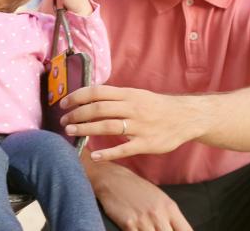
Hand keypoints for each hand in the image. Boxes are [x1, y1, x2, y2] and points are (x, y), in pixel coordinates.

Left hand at [60, 85, 195, 160]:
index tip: (63, 103)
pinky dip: (107, 153)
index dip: (78, 96)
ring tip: (71, 132)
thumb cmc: (156, 106)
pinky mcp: (147, 143)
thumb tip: (88, 97)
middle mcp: (132, 108)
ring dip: (86, 130)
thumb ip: (115, 97)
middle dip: (77, 114)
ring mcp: (140, 126)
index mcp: (129, 94)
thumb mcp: (137, 95)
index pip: (97, 91)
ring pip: (108, 126)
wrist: (186, 117)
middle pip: (99, 109)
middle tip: (63, 121)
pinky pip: (124, 149)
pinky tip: (94, 156)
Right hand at [89, 161, 191, 230]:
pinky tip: (136, 230)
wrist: (113, 179)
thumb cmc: (137, 189)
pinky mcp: (129, 224)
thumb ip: (171, 217)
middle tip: (159, 230)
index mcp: (170, 207)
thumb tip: (178, 230)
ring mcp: (144, 220)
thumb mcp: (160, 199)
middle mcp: (159, 214)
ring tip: (147, 229)